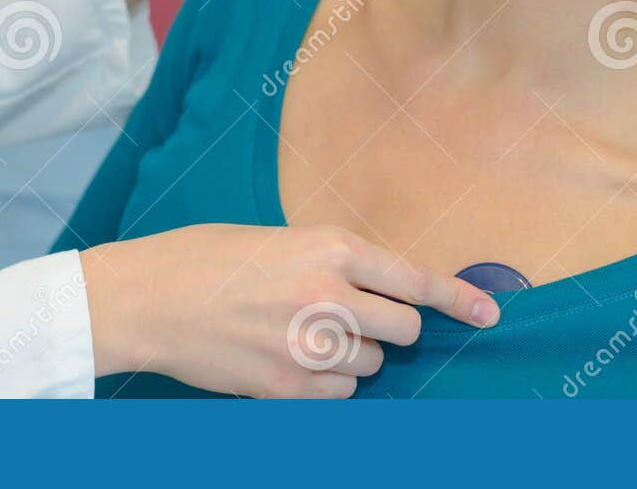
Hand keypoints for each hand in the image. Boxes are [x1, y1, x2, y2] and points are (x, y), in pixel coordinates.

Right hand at [79, 223, 498, 397]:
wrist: (148, 299)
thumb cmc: (205, 259)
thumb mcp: (277, 241)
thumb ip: (331, 264)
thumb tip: (377, 295)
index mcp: (328, 248)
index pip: (414, 280)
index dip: (457, 300)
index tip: (489, 316)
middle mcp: (328, 296)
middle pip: (402, 330)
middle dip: (388, 328)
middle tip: (351, 318)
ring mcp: (310, 346)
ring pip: (371, 366)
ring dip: (352, 357)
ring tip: (301, 335)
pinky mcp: (288, 388)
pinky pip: (339, 396)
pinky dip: (325, 385)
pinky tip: (288, 362)